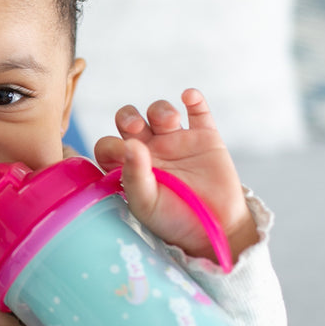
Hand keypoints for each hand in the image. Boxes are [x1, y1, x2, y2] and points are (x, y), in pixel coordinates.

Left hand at [93, 88, 257, 263]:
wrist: (216, 228)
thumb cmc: (173, 219)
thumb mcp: (147, 203)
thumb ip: (134, 175)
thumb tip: (128, 144)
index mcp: (128, 166)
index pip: (108, 145)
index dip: (111, 146)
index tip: (123, 155)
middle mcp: (148, 149)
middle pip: (129, 119)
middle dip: (128, 116)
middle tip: (134, 125)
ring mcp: (176, 140)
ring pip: (159, 111)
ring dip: (160, 109)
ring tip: (170, 122)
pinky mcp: (204, 137)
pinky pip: (198, 110)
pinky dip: (194, 99)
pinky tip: (188, 97)